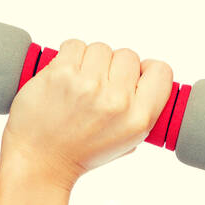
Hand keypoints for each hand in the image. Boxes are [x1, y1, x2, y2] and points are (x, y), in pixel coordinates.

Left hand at [1, 39, 173, 188]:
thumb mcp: (128, 140)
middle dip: (115, 67)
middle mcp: (117, 101)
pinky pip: (75, 45)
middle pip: (128, 55)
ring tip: (81, 84)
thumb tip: (146, 76)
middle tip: (100, 87)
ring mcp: (88, 84)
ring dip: (91, 60)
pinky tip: (67, 76)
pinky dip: (70, 56)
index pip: (162, 71)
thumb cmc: (83, 150)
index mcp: (139, 119)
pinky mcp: (61, 72)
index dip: (147, 69)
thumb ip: (142, 110)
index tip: (135, 76)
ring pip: (101, 48)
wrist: (42, 159)